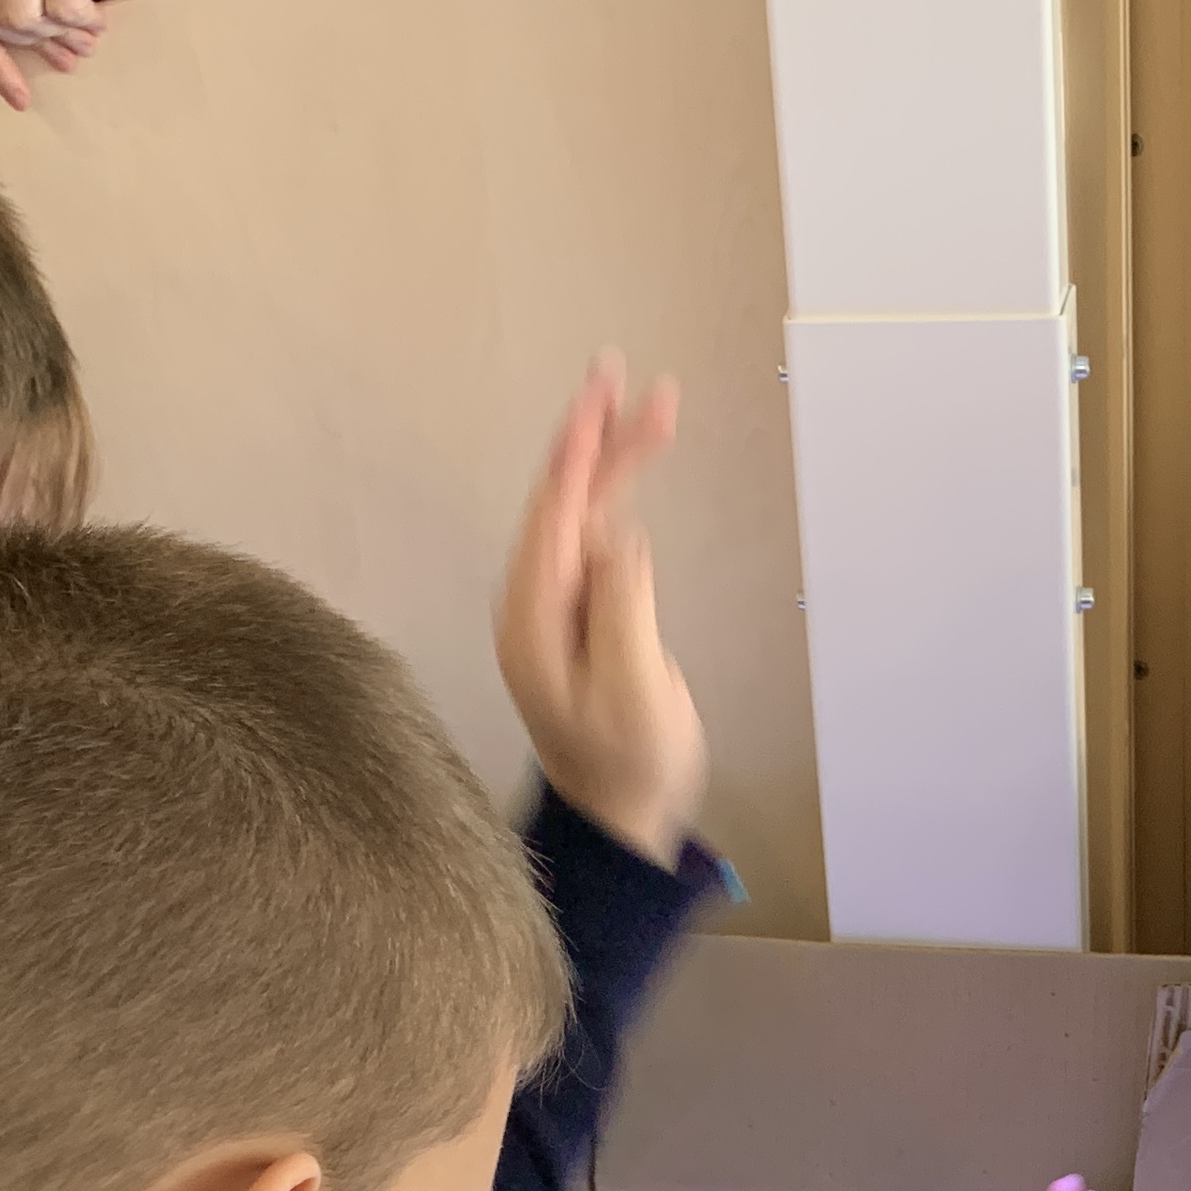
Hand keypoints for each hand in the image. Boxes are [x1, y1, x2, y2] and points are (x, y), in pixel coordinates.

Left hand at [496, 354, 707, 856]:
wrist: (621, 818)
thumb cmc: (628, 765)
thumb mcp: (632, 692)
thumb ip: (622, 610)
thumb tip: (622, 540)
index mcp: (533, 619)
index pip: (553, 516)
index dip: (577, 453)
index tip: (600, 398)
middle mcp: (535, 604)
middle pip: (563, 501)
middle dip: (593, 436)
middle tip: (619, 372)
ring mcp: (556, 608)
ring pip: (584, 513)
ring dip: (615, 459)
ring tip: (656, 406)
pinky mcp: (582, 615)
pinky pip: (597, 539)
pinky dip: (619, 496)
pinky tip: (638, 462)